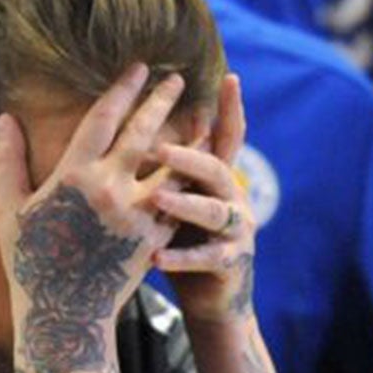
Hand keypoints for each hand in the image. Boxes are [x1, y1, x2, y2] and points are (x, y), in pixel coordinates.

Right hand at [0, 64, 186, 372]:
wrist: (64, 315)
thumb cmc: (31, 261)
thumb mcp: (10, 210)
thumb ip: (9, 161)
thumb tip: (5, 119)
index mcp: (74, 176)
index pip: (103, 118)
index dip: (122, 89)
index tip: (139, 68)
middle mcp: (110, 189)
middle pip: (144, 133)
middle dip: (162, 102)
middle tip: (178, 79)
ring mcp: (138, 215)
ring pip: (173, 165)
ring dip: (190, 138)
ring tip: (204, 116)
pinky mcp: (157, 239)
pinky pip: (181, 201)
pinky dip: (193, 179)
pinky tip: (204, 163)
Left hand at [154, 73, 253, 324]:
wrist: (212, 295)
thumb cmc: (184, 239)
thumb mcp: (177, 199)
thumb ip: (168, 170)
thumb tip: (137, 132)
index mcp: (218, 178)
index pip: (227, 136)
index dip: (231, 109)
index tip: (229, 77)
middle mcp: (233, 197)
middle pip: (216, 167)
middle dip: (189, 156)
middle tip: (158, 148)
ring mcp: (235, 230)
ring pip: (215, 211)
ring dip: (184, 204)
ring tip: (156, 200)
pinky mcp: (230, 263)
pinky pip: (206, 258)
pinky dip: (180, 258)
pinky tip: (154, 260)